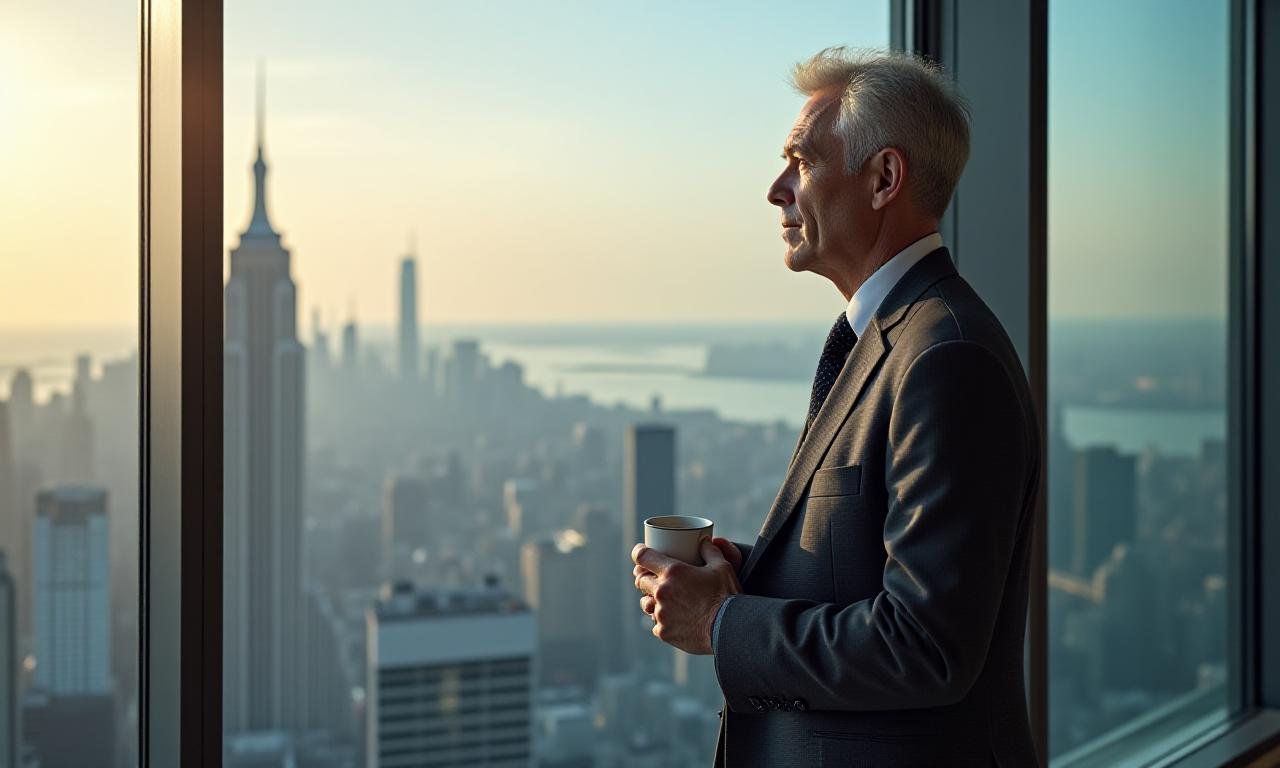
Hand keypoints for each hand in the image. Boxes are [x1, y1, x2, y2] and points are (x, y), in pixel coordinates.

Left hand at [631, 539, 741, 654]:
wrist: (730, 628)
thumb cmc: (727, 596)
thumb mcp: (722, 567)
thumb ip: (710, 551)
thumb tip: (704, 541)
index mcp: (673, 572)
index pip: (642, 556)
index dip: (639, 553)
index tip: (640, 552)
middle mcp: (662, 592)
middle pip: (641, 581)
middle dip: (646, 578)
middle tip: (655, 578)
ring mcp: (661, 613)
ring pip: (646, 604)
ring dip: (651, 600)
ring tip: (662, 601)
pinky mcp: (664, 632)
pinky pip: (656, 624)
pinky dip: (662, 621)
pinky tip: (673, 620)